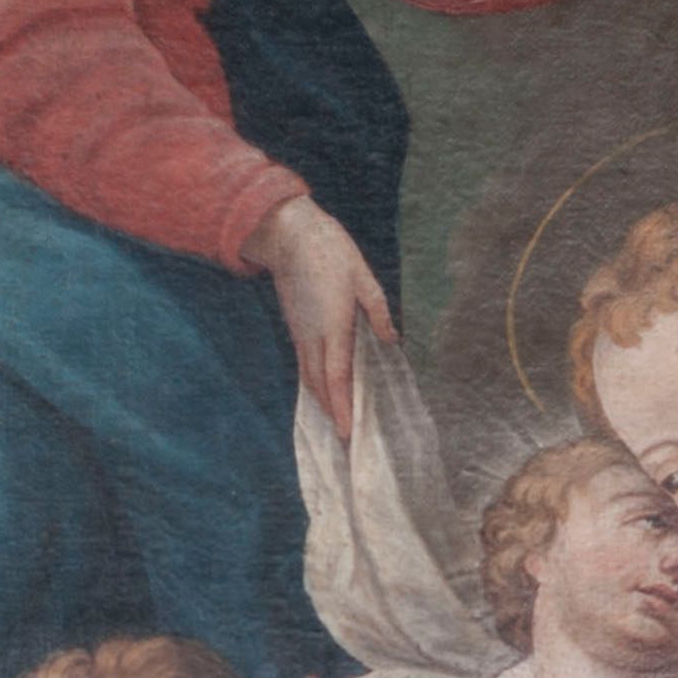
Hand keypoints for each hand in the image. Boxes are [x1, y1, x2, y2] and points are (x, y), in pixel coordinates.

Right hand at [244, 196, 393, 439]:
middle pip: (320, 387)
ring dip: (323, 404)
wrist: (286, 234)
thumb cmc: (328, 250)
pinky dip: (315, 385)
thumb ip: (378, 311)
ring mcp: (300, 334)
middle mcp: (313, 337)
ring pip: (309, 379)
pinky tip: (324, 393)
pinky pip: (305, 365)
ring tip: (337, 425)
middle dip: (333, 416)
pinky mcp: (295, 328)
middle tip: (347, 443)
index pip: (337, 378)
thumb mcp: (362, 276)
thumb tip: (391, 339)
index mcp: (334, 326)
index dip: (343, 409)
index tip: (348, 434)